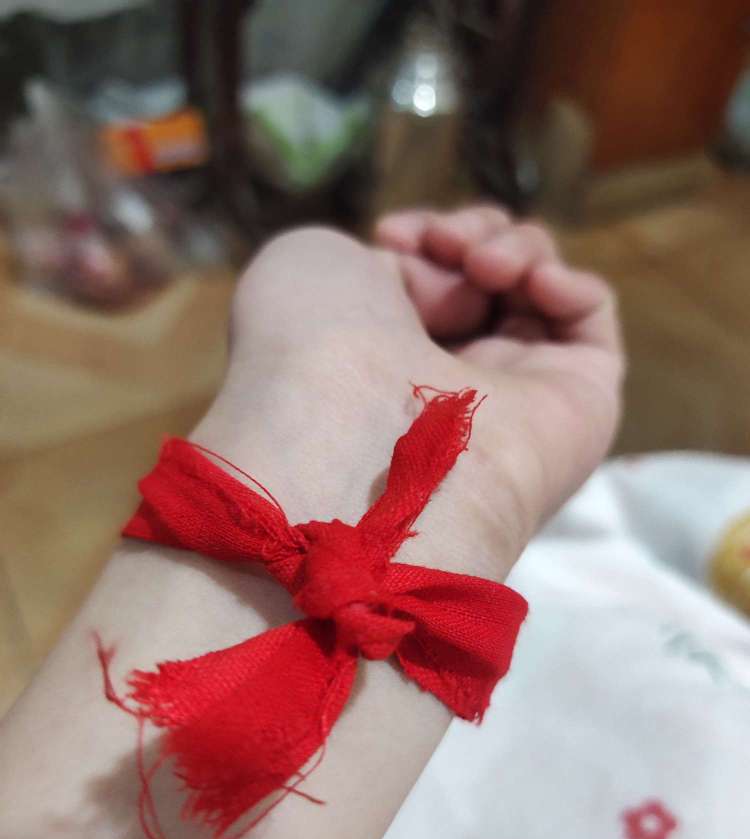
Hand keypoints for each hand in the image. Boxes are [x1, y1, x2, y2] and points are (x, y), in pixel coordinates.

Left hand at [198, 204, 623, 580]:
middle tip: (445, 245)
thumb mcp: (309, 266)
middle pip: (488, 281)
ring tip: (480, 265)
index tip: (392, 237)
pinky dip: (568, 282)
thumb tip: (439, 278)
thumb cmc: (313, 350)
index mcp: (381, 364)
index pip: (428, 285)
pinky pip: (590, 320)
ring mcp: (515, 397)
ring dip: (513, 247)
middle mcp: (447, 386)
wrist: (361, 435)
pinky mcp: (580, 404)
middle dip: (469, 235)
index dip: (421, 240)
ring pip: (539, 290)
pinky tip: (530, 283)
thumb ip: (375, 258)